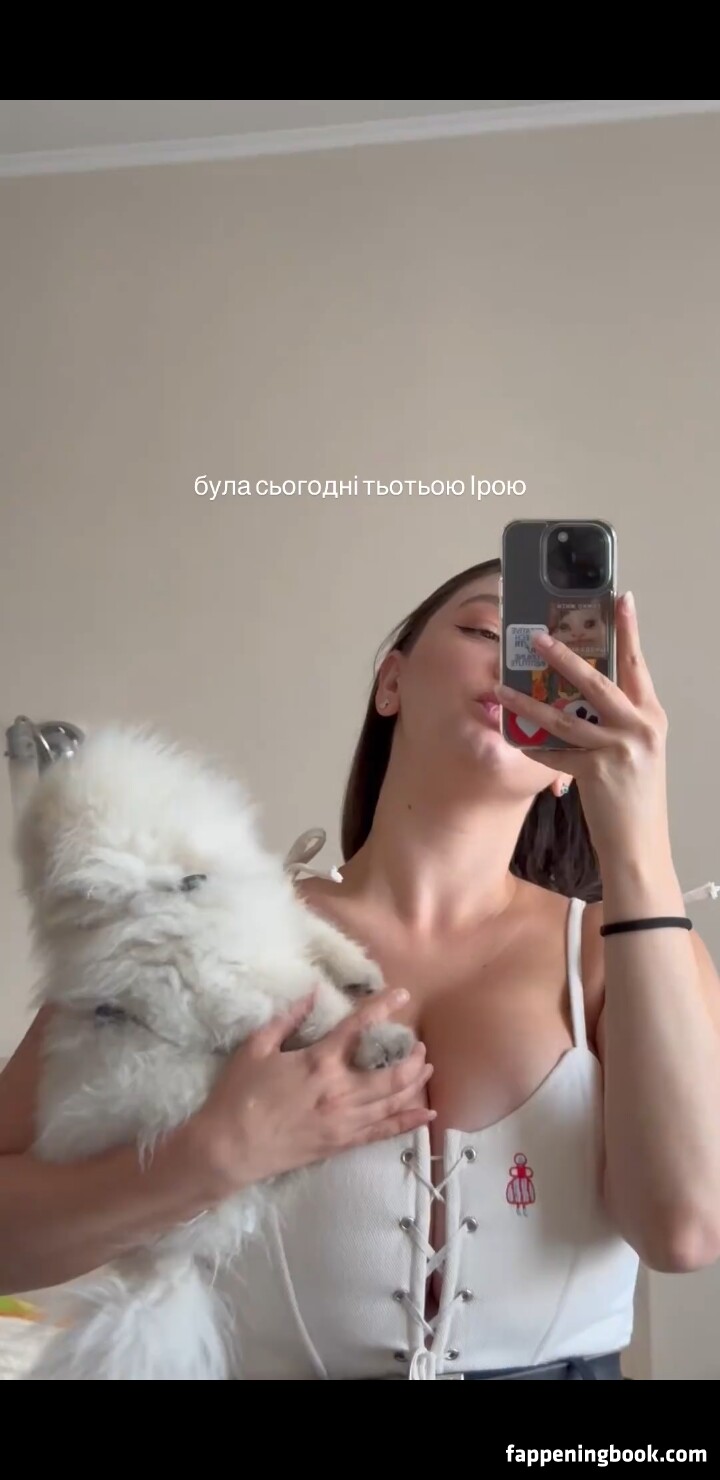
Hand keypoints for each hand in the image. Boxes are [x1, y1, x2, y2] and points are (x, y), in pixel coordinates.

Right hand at [193, 987, 433, 1192]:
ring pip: (393, 1100)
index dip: (384, 1007)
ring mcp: (344, 1120)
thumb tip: (312, 992)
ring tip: (426, 1069)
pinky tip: (427, 1114)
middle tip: (419, 1045)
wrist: (228, 1149)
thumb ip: (287, 1019)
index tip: (402, 995)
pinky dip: (408, 1122)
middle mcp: (339, 1090)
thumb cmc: (238, 1096)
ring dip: (415, 1083)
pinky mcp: (341, 1143)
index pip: (360, 1027)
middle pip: (391, 1071)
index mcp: (318, 1061)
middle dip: (411, 1056)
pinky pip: (383, 1133)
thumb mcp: (256, 1048)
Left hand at [495, 592, 670, 859]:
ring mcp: (620, 749)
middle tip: (538, 636)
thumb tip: (582, 696)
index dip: (628, 631)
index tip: (621, 598)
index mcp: (651, 716)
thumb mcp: (637, 752)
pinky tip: (514, 739)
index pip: (637, 665)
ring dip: (528, 702)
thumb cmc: (634, 798)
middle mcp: (640, 727)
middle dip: (564, 656)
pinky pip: (556, 752)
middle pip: (597, 681)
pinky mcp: (598, 772)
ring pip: (564, 716)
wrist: (640, 846)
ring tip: (501, 688)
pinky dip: (533, 746)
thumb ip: (616, 722)